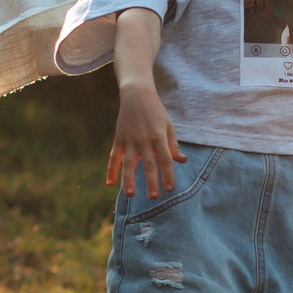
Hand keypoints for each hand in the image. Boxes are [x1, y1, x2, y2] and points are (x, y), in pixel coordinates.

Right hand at [107, 84, 186, 198]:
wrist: (136, 95)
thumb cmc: (156, 112)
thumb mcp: (169, 126)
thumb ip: (173, 145)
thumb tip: (182, 161)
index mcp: (159, 137)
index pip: (165, 159)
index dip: (168, 174)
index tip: (171, 189)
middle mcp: (144, 140)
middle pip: (148, 164)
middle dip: (151, 181)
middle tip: (153, 197)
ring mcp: (130, 140)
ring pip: (129, 163)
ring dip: (129, 179)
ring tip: (130, 194)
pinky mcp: (119, 140)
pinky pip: (113, 157)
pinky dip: (110, 170)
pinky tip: (109, 184)